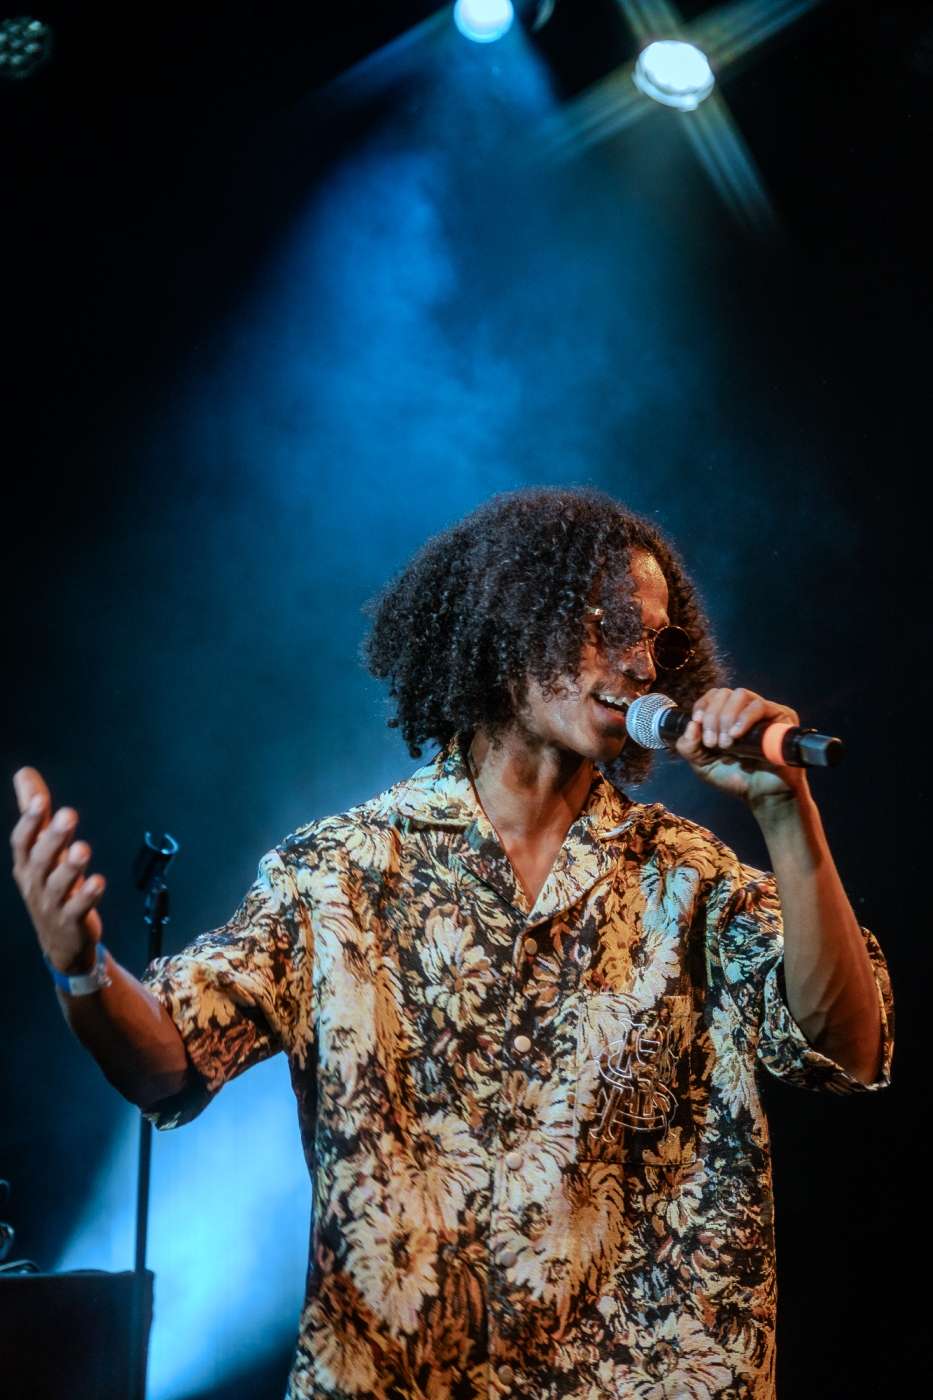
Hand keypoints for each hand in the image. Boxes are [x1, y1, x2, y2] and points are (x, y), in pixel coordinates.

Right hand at [11, 767, 105, 973]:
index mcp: (26, 864)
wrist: (60, 941)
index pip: (22, 841)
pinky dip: (87, 895)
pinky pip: (78, 908)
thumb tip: (24, 774)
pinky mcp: (71, 921)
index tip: (40, 799)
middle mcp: (35, 883)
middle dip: (52, 838)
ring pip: (58, 885)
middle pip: (40, 860)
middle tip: (69, 815)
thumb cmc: (50, 885)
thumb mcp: (40, 849)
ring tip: (83, 849)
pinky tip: (98, 881)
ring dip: (70, 866)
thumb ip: (35, 814)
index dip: (30, 821)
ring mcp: (52, 904)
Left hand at [674, 687, 808, 807]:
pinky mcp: (781, 717)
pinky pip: (760, 706)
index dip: (703, 705)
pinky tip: (736, 735)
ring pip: (741, 695)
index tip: (697, 722)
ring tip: (726, 744)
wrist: (762, 796)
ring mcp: (765, 711)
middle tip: (713, 743)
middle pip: (725, 693)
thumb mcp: (702, 764)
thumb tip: (691, 724)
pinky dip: (744, 718)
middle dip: (713, 717)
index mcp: (729, 715)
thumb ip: (689, 746)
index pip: (714, 695)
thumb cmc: (735, 778)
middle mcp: (746, 709)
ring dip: (727, 718)